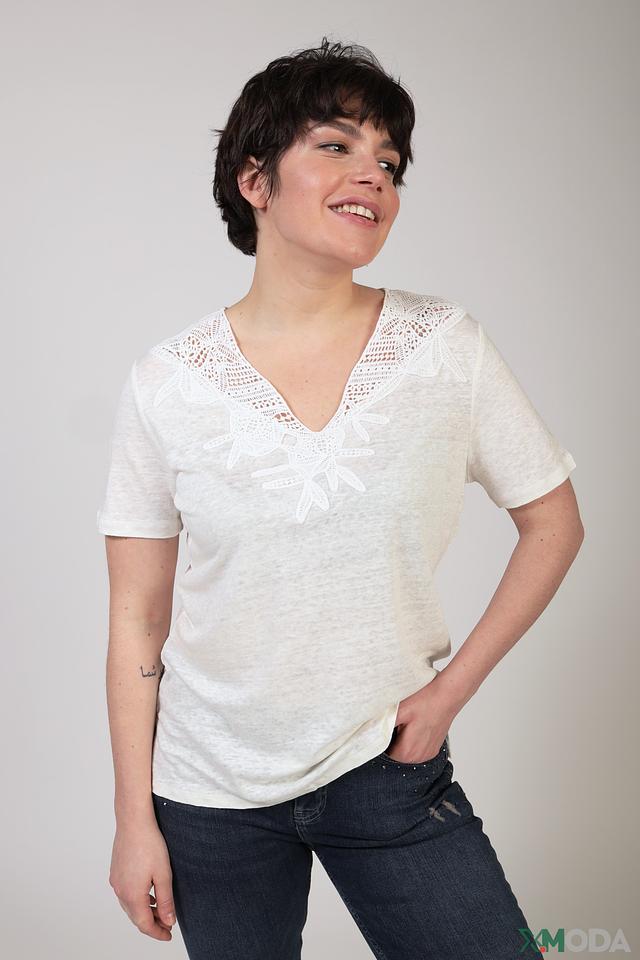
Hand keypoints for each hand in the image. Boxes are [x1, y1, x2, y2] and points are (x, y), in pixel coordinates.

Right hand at [109, 819, 175, 940]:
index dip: (157, 933)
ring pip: (130, 906)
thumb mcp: (164, 874)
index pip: (144, 924)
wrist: (133, 821)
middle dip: (152, 923)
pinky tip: (148, 893)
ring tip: (161, 909)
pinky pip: (126, 894)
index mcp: (132, 895)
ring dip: (144, 911)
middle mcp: (120, 891)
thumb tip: (168, 920)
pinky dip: (138, 899)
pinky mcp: (116, 872)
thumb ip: (166, 901)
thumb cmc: (150, 843)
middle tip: (168, 923)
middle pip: (135, 917)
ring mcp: (116, 881)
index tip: (168, 935)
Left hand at [387, 676, 457, 763]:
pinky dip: (413, 740)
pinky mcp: (434, 748)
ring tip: (408, 723)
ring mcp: (428, 754)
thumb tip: (368, 730)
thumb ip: (382, 723)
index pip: (385, 756)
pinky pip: (417, 749)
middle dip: (392, 741)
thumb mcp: (399, 710)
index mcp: (407, 752)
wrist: (448, 695)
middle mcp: (419, 758)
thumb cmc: (426, 700)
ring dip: (403, 741)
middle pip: (396, 756)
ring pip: (406, 753)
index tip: (384, 728)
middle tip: (398, 723)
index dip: (381, 742)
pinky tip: (416, 726)